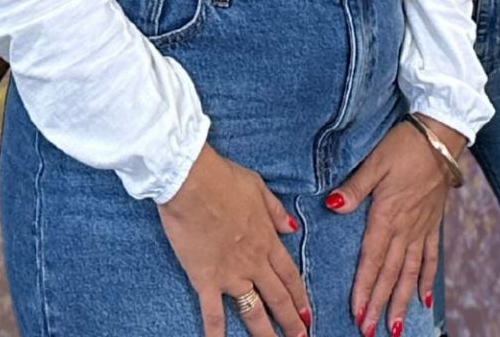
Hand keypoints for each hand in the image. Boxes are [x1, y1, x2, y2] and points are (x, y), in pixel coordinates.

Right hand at [158, 145, 309, 336]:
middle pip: (278, 298)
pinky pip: (212, 312)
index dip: (300, 296)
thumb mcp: (257, 187)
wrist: (191, 181)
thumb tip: (292, 227)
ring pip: (253, 311)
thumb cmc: (223, 178)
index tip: (308, 314)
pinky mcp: (205, 279)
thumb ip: (275, 211)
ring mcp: (230, 274)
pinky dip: (216, 333)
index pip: (289, 274)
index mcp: (266, 239)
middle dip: (291, 322)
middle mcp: (253, 262)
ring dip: (266, 333)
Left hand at [327, 119, 455, 336]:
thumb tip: (332, 206)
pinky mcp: (433, 224)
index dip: (364, 288)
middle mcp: (405, 228)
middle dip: (379, 304)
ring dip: (400, 300)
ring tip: (394, 326)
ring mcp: (421, 228)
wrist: (440, 137)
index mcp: (387, 215)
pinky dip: (426, 279)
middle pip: (389, 273)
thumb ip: (354, 188)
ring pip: (410, 273)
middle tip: (370, 330)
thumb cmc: (404, 146)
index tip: (357, 312)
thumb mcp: (375, 162)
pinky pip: (430, 258)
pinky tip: (424, 299)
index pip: (372, 259)